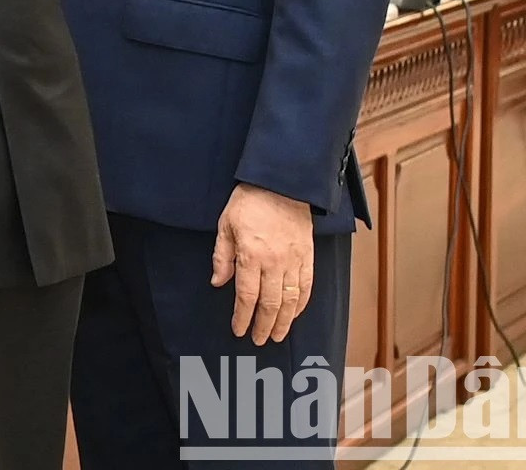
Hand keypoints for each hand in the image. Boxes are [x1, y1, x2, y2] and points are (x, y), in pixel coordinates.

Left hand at [211, 183, 313, 344]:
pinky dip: (301, 304)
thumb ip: (222, 256)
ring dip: (284, 321)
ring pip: (290, 300)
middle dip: (264, 325)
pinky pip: (307, 286)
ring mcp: (294, 260)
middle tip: (259, 340)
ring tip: (278, 336)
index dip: (242, 316)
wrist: (281, 184)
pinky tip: (295, 314)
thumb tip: (217, 282)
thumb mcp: (225, 225)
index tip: (238, 330)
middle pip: (270, 303)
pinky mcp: (308, 256)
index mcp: (251, 255)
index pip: (246, 295)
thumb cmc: (248, 202)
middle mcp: (274, 262)